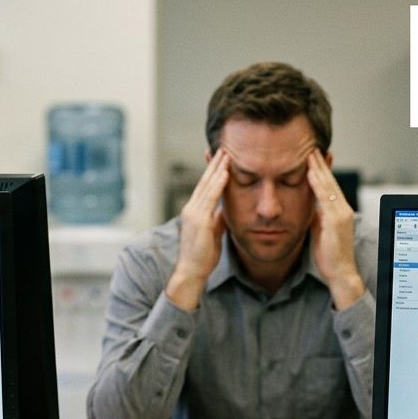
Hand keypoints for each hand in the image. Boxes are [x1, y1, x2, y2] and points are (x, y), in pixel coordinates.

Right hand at [166, 149, 229, 310]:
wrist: (191, 271)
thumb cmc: (203, 256)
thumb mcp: (214, 233)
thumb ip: (218, 220)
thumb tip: (225, 210)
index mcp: (195, 211)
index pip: (205, 186)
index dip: (212, 171)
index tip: (220, 158)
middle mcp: (192, 208)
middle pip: (204, 181)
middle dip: (214, 163)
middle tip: (223, 147)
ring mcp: (194, 213)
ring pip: (207, 185)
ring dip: (217, 168)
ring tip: (227, 153)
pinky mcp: (199, 219)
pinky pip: (210, 197)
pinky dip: (218, 183)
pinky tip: (226, 172)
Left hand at [306, 150, 364, 309]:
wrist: (341, 273)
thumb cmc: (330, 256)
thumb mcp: (320, 231)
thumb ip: (317, 217)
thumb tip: (310, 206)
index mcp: (339, 211)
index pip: (330, 185)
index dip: (322, 170)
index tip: (313, 156)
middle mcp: (343, 209)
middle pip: (330, 180)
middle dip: (320, 163)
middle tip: (311, 146)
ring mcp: (341, 213)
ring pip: (328, 184)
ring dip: (318, 167)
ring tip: (309, 152)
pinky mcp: (336, 220)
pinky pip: (325, 196)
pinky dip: (317, 182)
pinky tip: (309, 172)